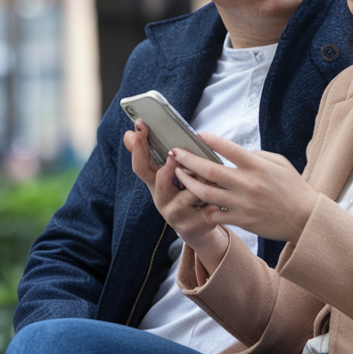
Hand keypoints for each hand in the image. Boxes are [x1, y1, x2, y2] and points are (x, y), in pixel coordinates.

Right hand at [123, 122, 228, 261]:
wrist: (198, 229)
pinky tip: (222, 198)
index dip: (138, 146)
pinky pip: (206, 209)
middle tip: (176, 153)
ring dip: (202, 182)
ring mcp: (174, 214)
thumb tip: (129, 133)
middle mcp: (161, 199)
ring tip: (214, 176)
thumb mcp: (170, 176)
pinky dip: (215, 201)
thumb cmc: (186, 195)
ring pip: (189, 193)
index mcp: (155, 184)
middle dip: (170, 165)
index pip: (140, 164)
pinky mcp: (191, 226)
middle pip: (160, 179)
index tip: (139, 125)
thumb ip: (157, 155)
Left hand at [171, 133, 320, 244]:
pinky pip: (214, 214)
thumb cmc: (293, 188)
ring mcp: (242, 203)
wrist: (304, 218)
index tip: (198, 134)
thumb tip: (234, 151)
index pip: (229, 148)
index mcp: (257, 166)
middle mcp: (247, 183)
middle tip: (175, 152)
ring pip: (205, 193)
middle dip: (188, 160)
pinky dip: (203, 208)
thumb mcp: (279, 163)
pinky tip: (197, 201)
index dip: (211, 140)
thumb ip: (256, 155)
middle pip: (209, 170)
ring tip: (179, 174)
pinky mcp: (241, 220)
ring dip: (189, 182)